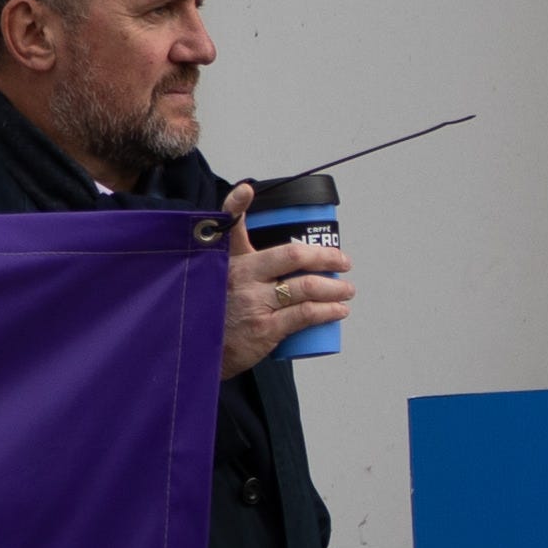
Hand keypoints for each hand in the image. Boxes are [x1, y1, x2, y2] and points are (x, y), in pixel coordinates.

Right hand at [214, 187, 348, 372]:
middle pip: (292, 255)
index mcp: (229, 262)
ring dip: (335, 287)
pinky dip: (329, 311)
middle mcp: (241, 276)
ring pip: (306, 286)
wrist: (201, 356)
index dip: (236, 204)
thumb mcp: (214, 283)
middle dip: (326, 256)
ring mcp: (254, 302)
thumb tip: (261, 252)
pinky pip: (306, 314)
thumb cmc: (215, 317)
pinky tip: (339, 310)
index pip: (230, 227)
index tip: (246, 190)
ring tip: (346, 290)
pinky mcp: (265, 328)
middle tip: (342, 262)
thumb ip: (233, 263)